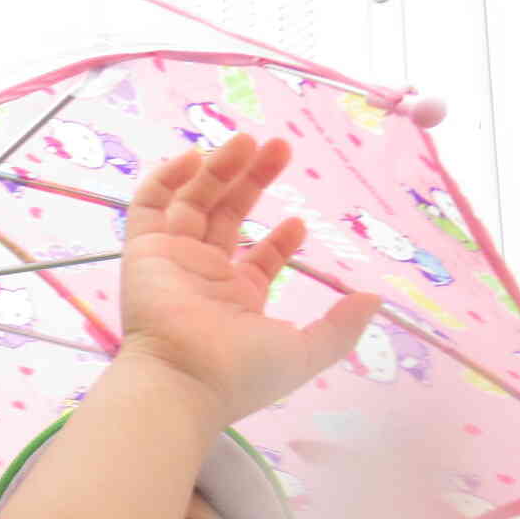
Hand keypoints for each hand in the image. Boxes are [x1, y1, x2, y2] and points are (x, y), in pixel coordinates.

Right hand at [120, 134, 379, 424]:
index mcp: (240, 299)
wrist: (184, 379)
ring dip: (219, 167)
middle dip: (253, 179)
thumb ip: (341, 327)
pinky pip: (149, 206)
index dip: (280, 237)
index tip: (300, 219)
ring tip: (246, 139)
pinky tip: (193, 156)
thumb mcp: (305, 352)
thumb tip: (376, 300)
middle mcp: (205, 274)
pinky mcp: (144, 250)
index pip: (258, 257)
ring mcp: (173, 259)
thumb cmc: (241, 370)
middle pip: (228, 214)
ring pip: (194, 201)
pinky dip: (166, 178)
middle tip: (279, 146)